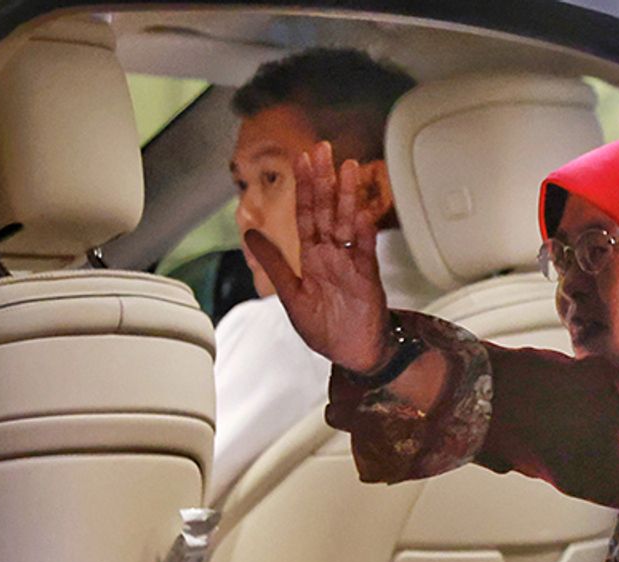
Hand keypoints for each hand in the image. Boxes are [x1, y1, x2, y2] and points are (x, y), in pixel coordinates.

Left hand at [243, 140, 392, 371]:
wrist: (354, 354)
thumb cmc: (325, 329)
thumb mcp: (291, 295)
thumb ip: (273, 263)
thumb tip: (249, 234)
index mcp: (312, 258)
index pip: (306, 214)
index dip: (303, 187)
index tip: (302, 160)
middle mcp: (332, 254)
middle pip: (326, 209)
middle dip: (324, 179)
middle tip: (322, 149)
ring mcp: (351, 262)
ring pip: (347, 221)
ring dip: (347, 195)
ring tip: (347, 168)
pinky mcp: (368, 277)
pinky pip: (365, 250)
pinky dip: (363, 233)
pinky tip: (359, 213)